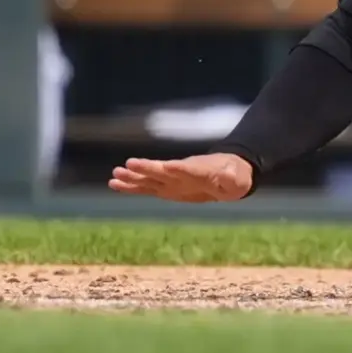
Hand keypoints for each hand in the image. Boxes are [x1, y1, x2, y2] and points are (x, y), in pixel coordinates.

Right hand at [108, 154, 252, 202]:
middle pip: (163, 171)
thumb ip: (231, 179)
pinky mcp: (166, 188)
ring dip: (134, 177)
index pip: (188, 169)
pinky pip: (146, 188)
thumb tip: (229, 176)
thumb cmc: (234, 177)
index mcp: (200, 171)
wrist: (227, 174)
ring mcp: (172, 180)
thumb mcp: (237, 180)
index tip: (166, 165)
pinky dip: (131, 186)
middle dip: (148, 168)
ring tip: (115, 173)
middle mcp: (181, 173)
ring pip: (150, 178)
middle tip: (129, 163)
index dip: (178, 168)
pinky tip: (114, 184)